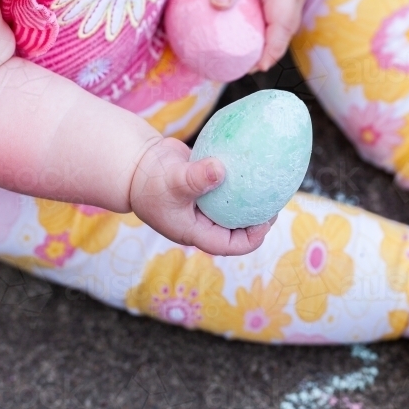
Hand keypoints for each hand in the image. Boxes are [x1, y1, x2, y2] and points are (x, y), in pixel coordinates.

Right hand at [128, 137, 274, 254]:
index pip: (231, 245)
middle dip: (257, 219)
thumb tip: (221, 170)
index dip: (252, 238)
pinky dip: (239, 181)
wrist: (134, 164)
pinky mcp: (204, 186)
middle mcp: (202, 222)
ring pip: (233, 208)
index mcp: (196, 232)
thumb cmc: (148, 180)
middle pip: (237, 229)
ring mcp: (203, 205)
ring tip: (269, 185)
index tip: (266, 219)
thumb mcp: (172, 181)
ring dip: (250, 200)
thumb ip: (196, 178)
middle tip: (274, 199)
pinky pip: (226, 188)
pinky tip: (253, 165)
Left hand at [210, 0, 305, 71]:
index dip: (273, 49)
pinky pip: (280, 20)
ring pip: (286, 28)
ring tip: (250, 62)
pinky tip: (252, 43)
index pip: (283, 26)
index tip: (258, 66)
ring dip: (272, 45)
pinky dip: (270, 33)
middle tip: (249, 70)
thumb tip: (218, 5)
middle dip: (272, 53)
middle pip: (287, 32)